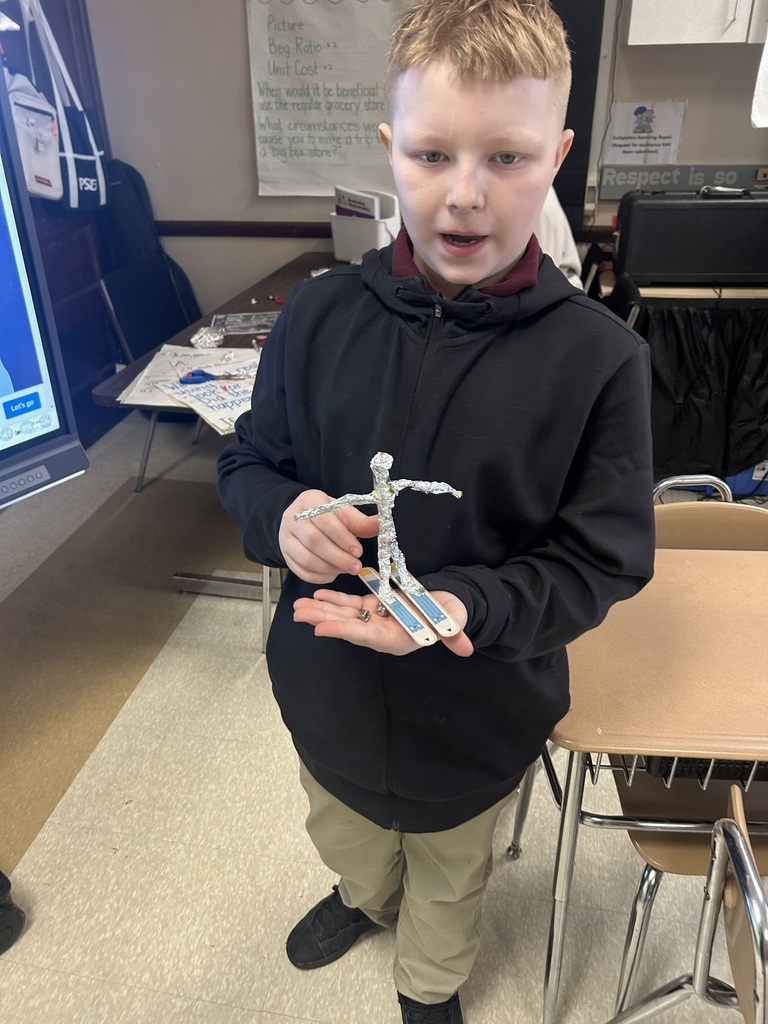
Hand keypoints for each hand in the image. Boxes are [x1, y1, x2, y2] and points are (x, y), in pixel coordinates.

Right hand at [279, 490, 378, 583]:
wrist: (305, 520)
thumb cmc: (328, 516)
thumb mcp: (345, 514)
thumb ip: (362, 522)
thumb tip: (382, 524)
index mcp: (309, 501)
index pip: (325, 520)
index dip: (343, 538)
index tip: (358, 551)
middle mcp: (292, 518)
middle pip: (314, 541)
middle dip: (338, 557)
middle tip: (356, 567)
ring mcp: (285, 538)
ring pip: (306, 559)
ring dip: (330, 568)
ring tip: (346, 569)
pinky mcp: (285, 555)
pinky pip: (300, 571)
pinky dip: (319, 576)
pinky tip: (333, 574)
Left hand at [293, 588, 473, 657]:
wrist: (446, 607)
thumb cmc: (449, 615)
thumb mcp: (453, 622)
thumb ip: (455, 634)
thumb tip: (466, 648)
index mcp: (396, 640)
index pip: (366, 636)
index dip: (344, 631)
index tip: (321, 629)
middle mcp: (380, 633)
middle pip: (347, 626)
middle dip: (323, 620)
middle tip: (299, 614)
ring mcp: (374, 619)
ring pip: (343, 615)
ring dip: (321, 610)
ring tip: (298, 606)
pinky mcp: (372, 607)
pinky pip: (349, 605)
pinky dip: (333, 600)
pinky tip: (317, 595)